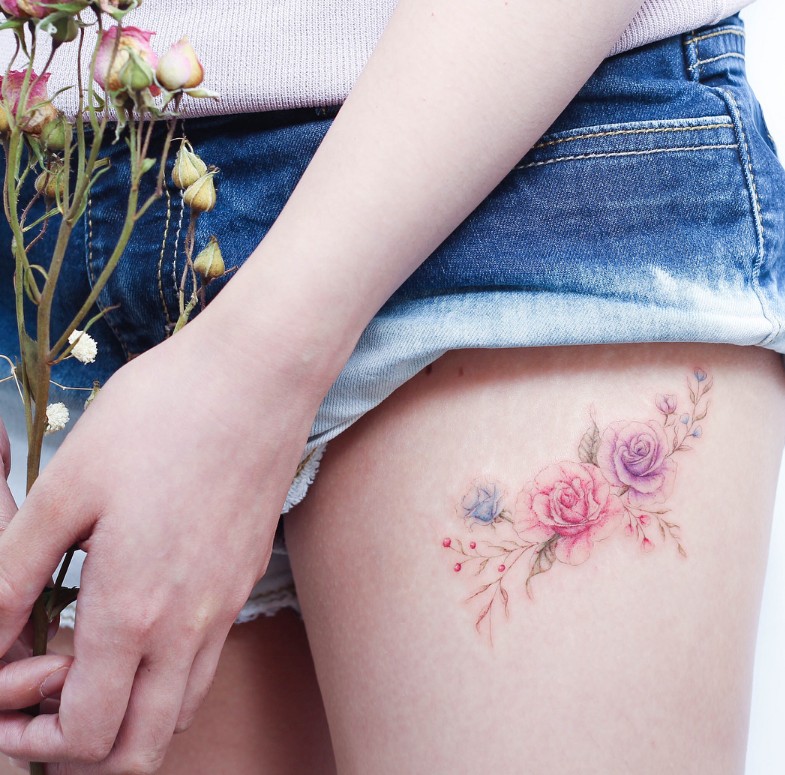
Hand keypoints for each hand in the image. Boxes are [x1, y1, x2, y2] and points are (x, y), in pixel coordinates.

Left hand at [0, 318, 322, 772]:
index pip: (87, 735)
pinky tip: (141, 614)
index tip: (8, 699)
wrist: (257, 379)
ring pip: (180, 708)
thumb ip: (13, 574)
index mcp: (134, 610)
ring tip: (92, 664)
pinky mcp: (247, 575)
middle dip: (84, 751)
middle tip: (46, 704)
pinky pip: (207, 657)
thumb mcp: (67, 487)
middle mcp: (191, 625)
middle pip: (142, 747)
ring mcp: (228, 602)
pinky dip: (167, 671)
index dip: (34, 740)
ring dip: (131, 714)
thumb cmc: (160, 419)